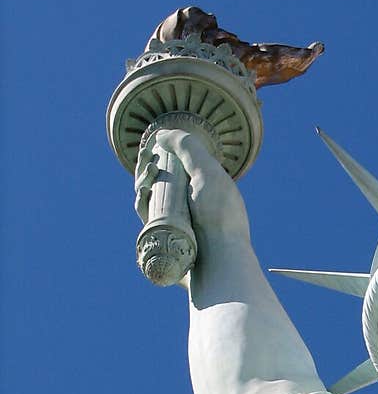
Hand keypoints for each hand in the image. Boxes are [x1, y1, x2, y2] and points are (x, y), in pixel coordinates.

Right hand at [134, 128, 250, 244]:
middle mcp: (193, 210)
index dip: (164, 155)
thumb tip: (160, 135)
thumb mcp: (208, 172)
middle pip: (162, 183)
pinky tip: (142, 192)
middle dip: (149, 166)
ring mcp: (178, 227)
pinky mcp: (164, 243)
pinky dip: (142, 203)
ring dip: (144, 181)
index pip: (181, 170)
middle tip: (147, 156)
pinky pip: (148, 219)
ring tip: (149, 172)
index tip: (153, 144)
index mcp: (206, 193)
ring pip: (152, 200)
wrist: (219, 259)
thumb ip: (187, 146)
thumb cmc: (218, 216)